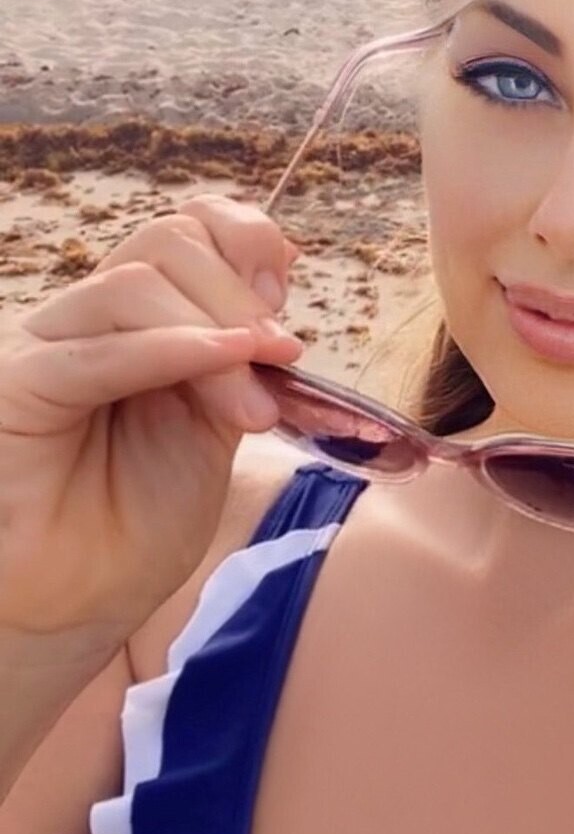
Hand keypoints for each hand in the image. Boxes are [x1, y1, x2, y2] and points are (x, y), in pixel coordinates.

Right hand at [0, 196, 305, 643]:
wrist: (78, 606)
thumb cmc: (135, 525)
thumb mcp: (212, 426)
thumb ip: (237, 356)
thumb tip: (275, 279)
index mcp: (132, 319)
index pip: (184, 227)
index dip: (244, 240)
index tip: (286, 296)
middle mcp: (83, 318)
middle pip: (165, 244)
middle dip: (238, 298)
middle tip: (282, 364)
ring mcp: (44, 345)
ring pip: (133, 285)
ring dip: (215, 333)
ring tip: (252, 406)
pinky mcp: (17, 385)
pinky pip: (96, 350)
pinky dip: (169, 349)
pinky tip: (223, 364)